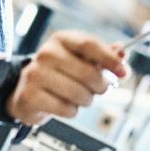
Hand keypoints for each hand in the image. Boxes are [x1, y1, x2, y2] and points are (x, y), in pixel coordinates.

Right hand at [6, 31, 127, 124]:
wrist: (26, 89)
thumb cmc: (59, 74)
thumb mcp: (81, 59)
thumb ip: (105, 56)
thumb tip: (123, 55)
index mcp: (61, 39)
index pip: (89, 44)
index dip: (110, 59)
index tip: (123, 72)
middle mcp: (46, 53)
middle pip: (89, 73)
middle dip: (100, 87)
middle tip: (98, 89)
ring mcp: (36, 74)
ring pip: (80, 94)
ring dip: (86, 100)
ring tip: (77, 96)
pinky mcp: (30, 96)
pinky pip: (66, 109)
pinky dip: (71, 111)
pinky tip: (62, 104)